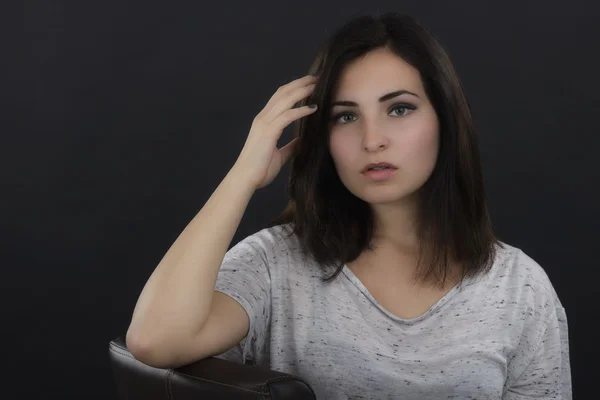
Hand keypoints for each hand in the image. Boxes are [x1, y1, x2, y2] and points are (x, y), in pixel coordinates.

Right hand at [232, 75, 317, 189]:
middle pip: (283, 92)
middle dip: (300, 83)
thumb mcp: (279, 155)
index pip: (280, 98)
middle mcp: (263, 118)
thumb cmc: (259, 170)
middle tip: (317, 77)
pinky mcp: (268, 132)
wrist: (245, 179)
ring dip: (303, 90)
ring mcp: (264, 123)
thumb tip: (303, 141)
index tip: (310, 84)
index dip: (295, 88)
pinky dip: (301, 110)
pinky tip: (314, 107)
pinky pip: (287, 115)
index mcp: (264, 122)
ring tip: (317, 85)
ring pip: (285, 99)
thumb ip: (290, 146)